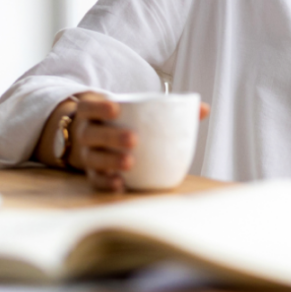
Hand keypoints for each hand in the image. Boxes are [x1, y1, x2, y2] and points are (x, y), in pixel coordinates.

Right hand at [35, 92, 209, 192]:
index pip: (89, 107)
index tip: (117, 109)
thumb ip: (166, 108)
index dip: (100, 107)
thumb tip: (204, 109)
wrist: (91, 136)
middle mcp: (86, 133)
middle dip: (111, 137)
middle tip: (133, 139)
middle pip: (92, 134)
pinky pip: (95, 180)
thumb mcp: (134, 109)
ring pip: (93, 159)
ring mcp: (87, 155)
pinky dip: (107, 183)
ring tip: (130, 163)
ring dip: (110, 162)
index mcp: (93, 113)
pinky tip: (121, 184)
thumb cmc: (122, 121)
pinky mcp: (91, 174)